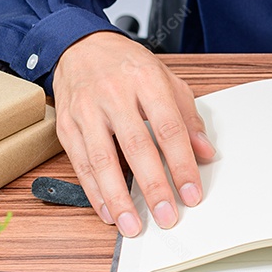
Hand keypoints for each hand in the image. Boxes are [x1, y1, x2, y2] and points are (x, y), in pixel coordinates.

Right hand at [53, 31, 215, 236]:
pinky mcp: (66, 125)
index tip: (192, 193)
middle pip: (136, 147)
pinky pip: (80, 164)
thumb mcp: (167, 80)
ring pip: (102, 160)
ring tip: (133, 225)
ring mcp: (86, 111)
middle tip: (166, 216)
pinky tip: (108, 212)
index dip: (181, 164)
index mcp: (146, 82)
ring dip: (118, 198)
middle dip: (153, 186)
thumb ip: (188, 117)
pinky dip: (94, 192)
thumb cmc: (127, 66)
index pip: (168, 128)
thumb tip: (204, 153)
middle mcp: (114, 96)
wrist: (80, 46)